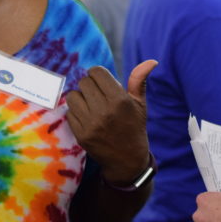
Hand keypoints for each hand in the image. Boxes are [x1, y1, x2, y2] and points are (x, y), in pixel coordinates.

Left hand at [65, 59, 157, 183]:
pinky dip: (76, 112)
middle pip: (83, 82)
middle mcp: (105, 111)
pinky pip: (69, 112)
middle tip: (98, 95)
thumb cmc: (134, 127)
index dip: (98, 75)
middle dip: (90, 85)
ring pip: (73, 96)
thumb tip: (152, 61)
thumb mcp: (140, 104)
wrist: (127, 161)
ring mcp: (91, 124)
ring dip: (80, 98)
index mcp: (120, 100)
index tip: (103, 82)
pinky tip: (87, 118)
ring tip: (91, 105)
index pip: (96, 72)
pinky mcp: (81, 134)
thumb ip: (139, 80)